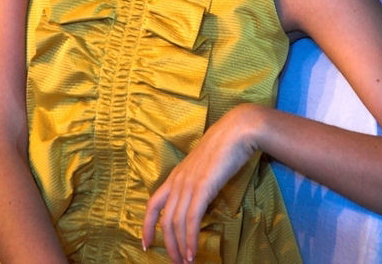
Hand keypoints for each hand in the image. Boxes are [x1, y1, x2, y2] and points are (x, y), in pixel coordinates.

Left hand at [141, 104, 260, 262]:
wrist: (236, 131)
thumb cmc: (223, 147)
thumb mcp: (203, 167)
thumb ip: (196, 182)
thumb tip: (198, 201)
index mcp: (176, 176)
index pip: (152, 204)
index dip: (146, 225)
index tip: (146, 244)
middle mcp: (178, 181)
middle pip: (164, 220)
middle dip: (168, 245)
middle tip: (175, 263)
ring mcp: (189, 184)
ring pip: (176, 223)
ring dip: (180, 247)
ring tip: (185, 263)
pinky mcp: (203, 188)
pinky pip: (192, 219)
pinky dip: (190, 239)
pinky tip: (193, 253)